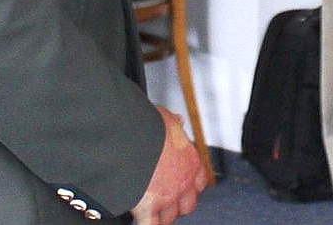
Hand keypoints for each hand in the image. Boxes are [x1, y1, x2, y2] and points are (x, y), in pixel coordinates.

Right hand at [131, 106, 208, 224]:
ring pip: (169, 218)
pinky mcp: (149, 207)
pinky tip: (139, 219)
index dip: (189, 186)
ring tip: (149, 209)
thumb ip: (174, 123)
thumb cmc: (150, 124)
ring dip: (160, 214)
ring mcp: (168, 197)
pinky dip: (146, 224)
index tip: (181, 185)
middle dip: (176, 204)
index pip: (199, 183)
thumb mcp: (168, 118)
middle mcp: (184, 182)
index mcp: (190, 161)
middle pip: (187, 205)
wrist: (133, 134)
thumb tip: (177, 121)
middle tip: (163, 199)